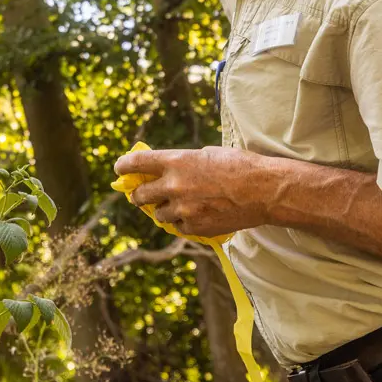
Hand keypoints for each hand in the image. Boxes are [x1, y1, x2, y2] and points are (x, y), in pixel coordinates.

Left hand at [113, 146, 270, 236]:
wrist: (263, 191)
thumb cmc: (238, 166)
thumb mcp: (206, 154)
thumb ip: (182, 163)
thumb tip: (165, 170)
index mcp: (176, 161)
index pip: (136, 163)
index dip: (124, 166)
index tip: (119, 169)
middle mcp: (174, 185)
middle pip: (140, 195)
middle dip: (139, 195)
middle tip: (141, 195)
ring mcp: (183, 209)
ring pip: (158, 214)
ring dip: (164, 210)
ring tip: (179, 205)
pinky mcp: (195, 227)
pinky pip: (178, 227)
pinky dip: (182, 223)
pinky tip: (196, 215)